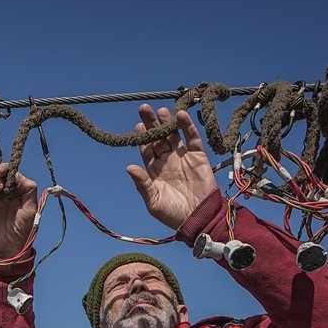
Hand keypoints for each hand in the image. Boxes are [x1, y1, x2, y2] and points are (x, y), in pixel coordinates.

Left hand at [125, 104, 218, 229]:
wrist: (199, 218)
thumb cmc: (173, 214)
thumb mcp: (154, 201)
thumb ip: (143, 184)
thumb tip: (128, 167)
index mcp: (155, 171)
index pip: (146, 149)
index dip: (142, 137)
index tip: (137, 126)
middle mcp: (167, 161)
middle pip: (158, 138)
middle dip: (151, 124)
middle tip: (144, 109)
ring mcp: (182, 157)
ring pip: (173, 135)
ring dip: (167, 122)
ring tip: (161, 110)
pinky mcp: (198, 156)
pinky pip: (192, 138)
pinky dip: (187, 126)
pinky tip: (180, 116)